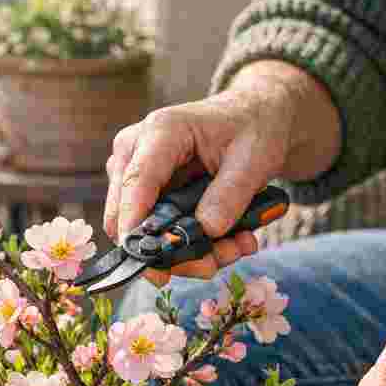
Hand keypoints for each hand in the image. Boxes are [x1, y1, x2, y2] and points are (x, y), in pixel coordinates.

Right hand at [104, 61, 339, 284]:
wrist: (254, 120)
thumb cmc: (252, 130)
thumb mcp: (254, 159)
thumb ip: (230, 194)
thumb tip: (206, 230)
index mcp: (162, 131)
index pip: (136, 183)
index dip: (136, 226)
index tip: (152, 264)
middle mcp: (136, 152)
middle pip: (131, 217)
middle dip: (172, 250)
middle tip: (216, 262)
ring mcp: (136, 174)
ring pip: (142, 233)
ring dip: (187, 252)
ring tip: (236, 247)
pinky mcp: (145, 195)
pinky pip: (156, 233)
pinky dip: (190, 245)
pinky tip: (227, 241)